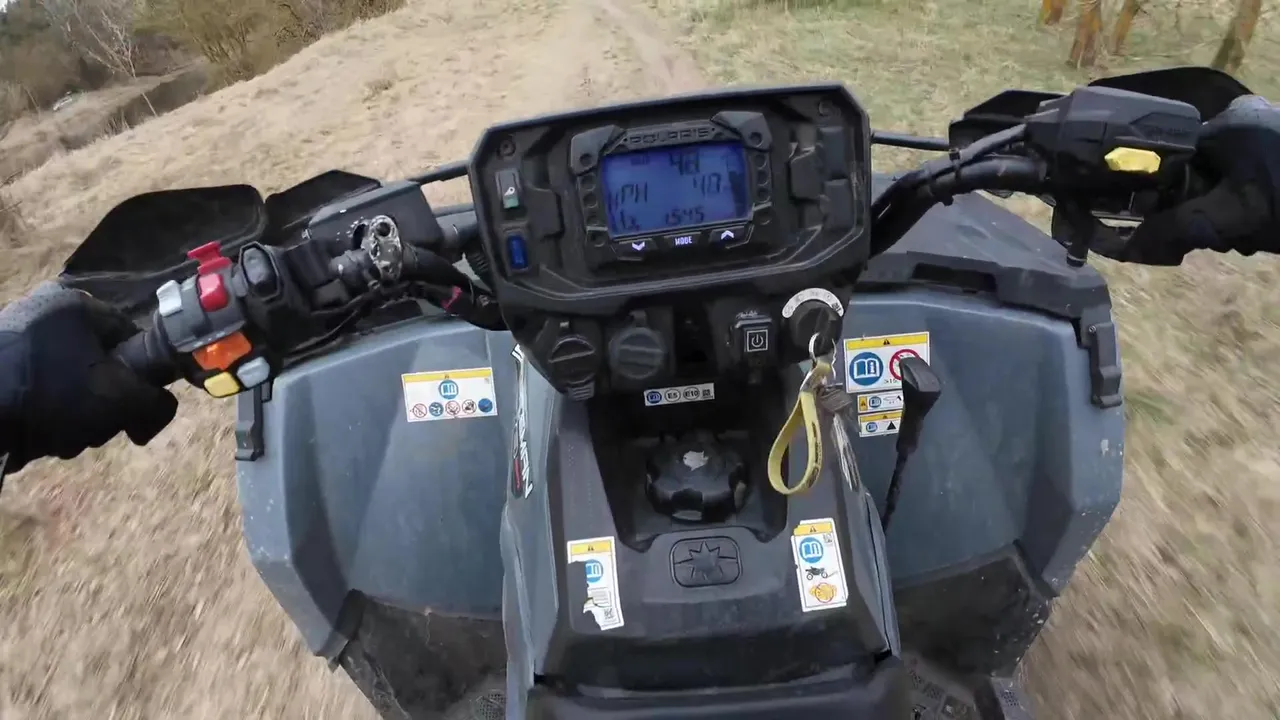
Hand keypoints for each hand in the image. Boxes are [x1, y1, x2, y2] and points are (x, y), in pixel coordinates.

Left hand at [0, 282, 177, 476]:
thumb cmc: (50, 395)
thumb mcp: (122, 400)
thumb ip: (157, 404)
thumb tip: (158, 410)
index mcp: (76, 304)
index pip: (133, 337)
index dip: (141, 377)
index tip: (132, 408)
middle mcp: (44, 312)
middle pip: (102, 362)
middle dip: (104, 403)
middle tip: (96, 425)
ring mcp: (16, 338)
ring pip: (72, 382)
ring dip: (77, 415)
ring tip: (64, 434)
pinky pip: (41, 390)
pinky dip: (47, 415)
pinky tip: (41, 434)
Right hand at [1121, 95, 1279, 265]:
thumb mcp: (1233, 219)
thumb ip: (1176, 230)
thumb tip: (1126, 246)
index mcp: (1225, 123)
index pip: (1169, 160)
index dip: (1165, 198)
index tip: (1177, 228)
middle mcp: (1245, 119)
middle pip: (1196, 172)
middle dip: (1201, 211)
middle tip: (1224, 238)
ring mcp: (1269, 135)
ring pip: (1223, 182)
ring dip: (1228, 216)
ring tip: (1249, 237)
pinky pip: (1249, 182)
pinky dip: (1251, 209)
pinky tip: (1266, 229)